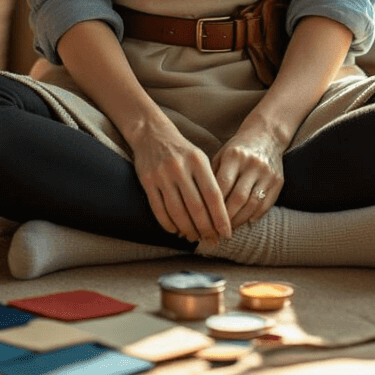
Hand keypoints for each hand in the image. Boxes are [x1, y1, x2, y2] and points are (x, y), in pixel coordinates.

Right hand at [130, 120, 232, 244]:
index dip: (221, 217)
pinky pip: (159, 210)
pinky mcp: (147, 181)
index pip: (213, 195)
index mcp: (197, 161)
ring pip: (177, 212)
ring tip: (195, 237)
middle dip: (206, 228)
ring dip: (188, 229)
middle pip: (196, 207)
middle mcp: (180, 168)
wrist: (152, 133)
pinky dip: (168, 224)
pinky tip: (176, 231)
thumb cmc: (182, 151)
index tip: (227, 234)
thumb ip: (210, 182)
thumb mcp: (200, 159)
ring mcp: (162, 175)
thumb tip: (220, 216)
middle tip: (212, 241)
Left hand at [211, 130, 284, 230]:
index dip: (213, 206)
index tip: (204, 220)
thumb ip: (212, 177)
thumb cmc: (237, 149)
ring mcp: (267, 172)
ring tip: (229, 229)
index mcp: (234, 155)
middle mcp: (252, 163)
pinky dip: (255, 216)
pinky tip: (245, 222)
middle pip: (237, 198)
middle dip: (226, 218)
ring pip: (252, 204)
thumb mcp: (221, 156)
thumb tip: (199, 205)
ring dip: (240, 220)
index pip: (222, 186)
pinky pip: (266, 204)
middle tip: (216, 230)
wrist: (266, 135)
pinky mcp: (279, 180)